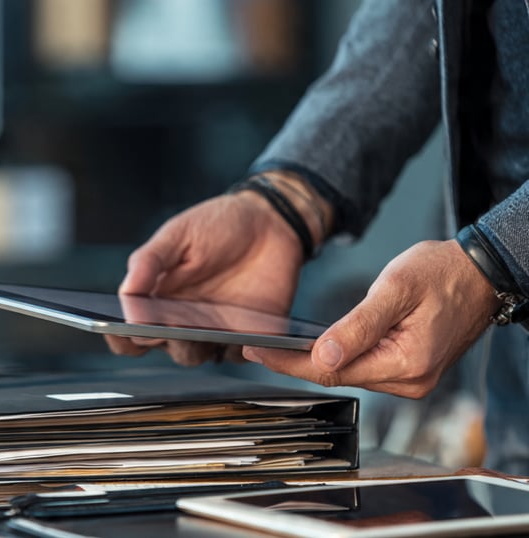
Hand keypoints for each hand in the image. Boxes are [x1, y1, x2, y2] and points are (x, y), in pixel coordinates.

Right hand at [106, 190, 304, 364]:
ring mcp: (214, 331)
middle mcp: (181, 321)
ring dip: (195, 346)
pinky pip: (240, 355)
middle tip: (167, 324)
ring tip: (202, 329)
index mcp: (156, 299)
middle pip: (163, 348)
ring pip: (197, 356)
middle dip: (163, 339)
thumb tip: (125, 295)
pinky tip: (242, 333)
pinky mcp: (248, 335)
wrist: (270, 222)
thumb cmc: (217, 225)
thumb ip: (149, 262)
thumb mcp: (178, 234)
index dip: (120, 337)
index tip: (121, 329)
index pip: (128, 333)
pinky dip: (239, 349)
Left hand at [243, 239, 500, 397]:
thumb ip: (357, 325)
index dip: (290, 362)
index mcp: (406, 363)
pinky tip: (315, 349)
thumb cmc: (442, 273)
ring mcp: (411, 379)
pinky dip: (338, 359)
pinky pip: (365, 369)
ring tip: (277, 348)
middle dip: (295, 363)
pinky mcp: (410, 370)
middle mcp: (410, 381)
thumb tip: (323, 355)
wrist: (480, 273)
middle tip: (256, 348)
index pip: (332, 370)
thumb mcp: (395, 289)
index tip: (257, 350)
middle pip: (337, 377)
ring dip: (314, 362)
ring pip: (350, 374)